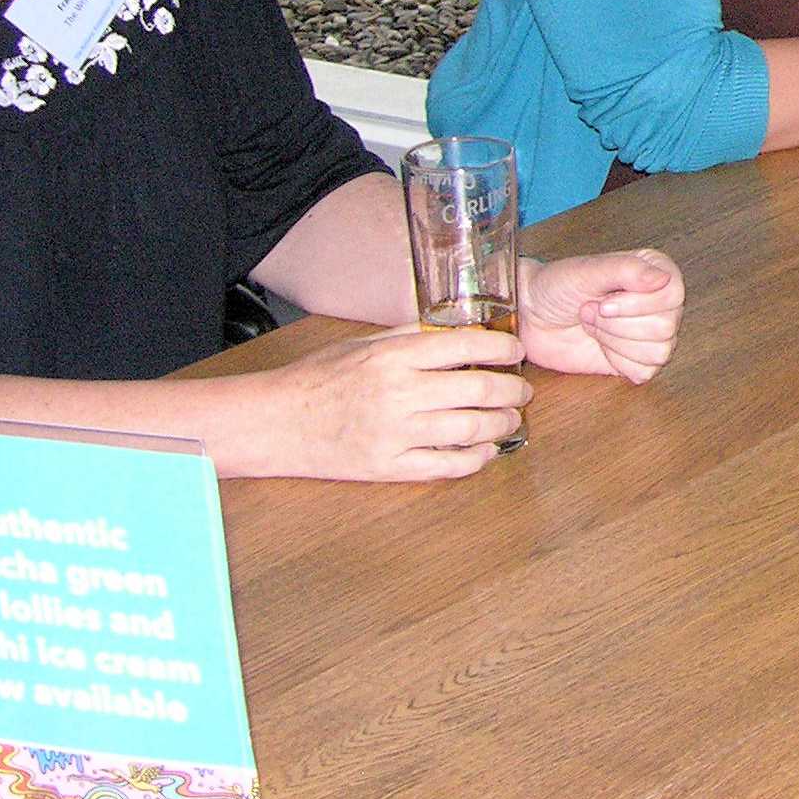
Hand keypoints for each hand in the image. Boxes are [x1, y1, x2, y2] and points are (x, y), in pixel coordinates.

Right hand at [271, 324, 530, 480]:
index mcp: (392, 356)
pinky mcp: (389, 467)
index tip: (515, 350)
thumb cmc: (319, 378)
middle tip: (522, 389)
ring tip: (510, 418)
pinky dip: (476, 459)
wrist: (276, 423)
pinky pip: (447, 466)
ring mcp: (395, 433)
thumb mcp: (363, 344)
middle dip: (512, 389)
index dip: (500, 346)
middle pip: (477, 388)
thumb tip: (461, 331)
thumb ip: (411, 336)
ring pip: (470, 429)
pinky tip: (486, 450)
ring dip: (501, 423)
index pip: (464, 344)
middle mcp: (398, 393)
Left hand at [516, 249, 683, 383]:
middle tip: (592, 312)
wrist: (531, 316)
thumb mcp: (589, 270)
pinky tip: (601, 346)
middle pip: (665, 327)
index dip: (639, 305)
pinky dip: (618, 361)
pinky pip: (646, 371)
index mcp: (653, 273)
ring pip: (658, 351)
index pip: (673, 295)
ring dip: (615, 342)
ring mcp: (648, 334)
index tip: (605, 302)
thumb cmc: (555, 287)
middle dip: (618, 324)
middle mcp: (656, 303)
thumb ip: (628, 270)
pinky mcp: (636, 360)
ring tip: (593, 326)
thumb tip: (662, 278)